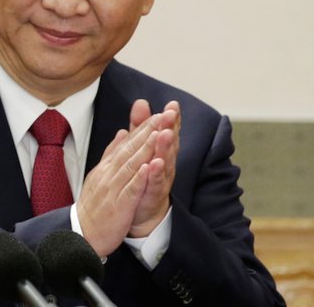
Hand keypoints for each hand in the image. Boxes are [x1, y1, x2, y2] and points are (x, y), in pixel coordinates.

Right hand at [76, 106, 165, 256]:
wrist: (81, 234)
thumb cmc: (94, 206)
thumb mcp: (100, 175)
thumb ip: (112, 154)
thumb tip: (122, 133)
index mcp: (107, 167)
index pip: (127, 143)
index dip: (144, 128)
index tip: (159, 114)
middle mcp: (109, 174)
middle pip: (131, 149)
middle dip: (149, 131)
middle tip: (164, 115)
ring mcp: (113, 189)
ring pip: (131, 165)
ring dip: (146, 149)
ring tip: (159, 133)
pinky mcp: (118, 206)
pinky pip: (130, 190)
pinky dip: (138, 178)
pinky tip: (148, 167)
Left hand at [129, 100, 179, 237]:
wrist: (141, 211)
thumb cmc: (144, 177)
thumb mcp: (141, 147)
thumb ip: (140, 126)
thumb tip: (141, 102)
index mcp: (161, 150)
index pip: (167, 131)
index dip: (171, 118)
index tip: (173, 104)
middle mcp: (165, 163)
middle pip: (169, 143)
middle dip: (171, 128)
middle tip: (171, 114)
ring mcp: (161, 179)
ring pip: (165, 161)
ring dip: (165, 147)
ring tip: (165, 133)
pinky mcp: (153, 194)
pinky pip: (155, 183)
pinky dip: (155, 173)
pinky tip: (155, 164)